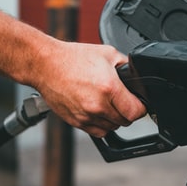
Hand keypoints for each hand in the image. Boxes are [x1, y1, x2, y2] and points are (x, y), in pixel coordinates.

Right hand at [31, 40, 145, 136]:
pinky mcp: (76, 122)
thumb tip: (137, 76)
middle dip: (127, 112)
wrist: (46, 64)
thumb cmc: (73, 58)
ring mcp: (86, 115)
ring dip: (114, 119)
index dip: (141, 107)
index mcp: (109, 88)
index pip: (136, 111)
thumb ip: (126, 67)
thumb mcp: (107, 53)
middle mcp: (98, 105)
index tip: (138, 103)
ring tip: (108, 104)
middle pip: (125, 121)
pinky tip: (98, 111)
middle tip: (121, 100)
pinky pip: (97, 132)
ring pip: (112, 128)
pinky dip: (101, 125)